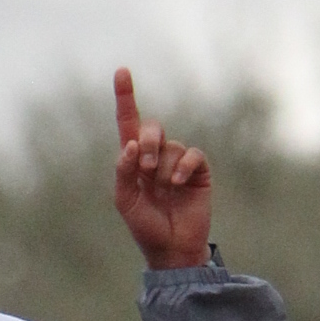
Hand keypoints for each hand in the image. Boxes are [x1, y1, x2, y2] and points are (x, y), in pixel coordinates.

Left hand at [112, 68, 211, 269]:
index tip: (122, 71)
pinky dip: (183, 167)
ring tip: (165, 190)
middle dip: (147, 143)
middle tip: (145, 169)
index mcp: (134, 160)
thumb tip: (129, 144)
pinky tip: (178, 184)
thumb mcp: (125, 200)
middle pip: (151, 128)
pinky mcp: (198, 171)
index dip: (125, 97)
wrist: (172, 249)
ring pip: (170, 146)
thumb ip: (122, 171)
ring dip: (164, 168)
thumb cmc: (145, 227)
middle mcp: (156, 156)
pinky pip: (191, 154)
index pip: (129, 122)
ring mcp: (177, 162)